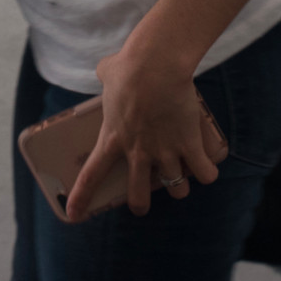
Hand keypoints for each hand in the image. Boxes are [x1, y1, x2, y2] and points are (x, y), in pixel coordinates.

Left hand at [65, 45, 228, 221]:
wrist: (156, 65)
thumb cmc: (129, 65)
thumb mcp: (108, 72)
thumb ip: (105, 76)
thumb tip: (106, 68)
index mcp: (112, 137)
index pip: (91, 176)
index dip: (81, 198)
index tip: (74, 215)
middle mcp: (138, 152)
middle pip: (138, 196)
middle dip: (140, 204)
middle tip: (142, 202)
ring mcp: (165, 151)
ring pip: (176, 189)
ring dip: (179, 187)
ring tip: (182, 175)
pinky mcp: (189, 144)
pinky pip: (204, 173)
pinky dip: (207, 172)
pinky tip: (207, 167)